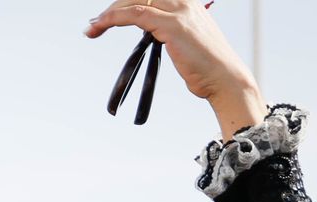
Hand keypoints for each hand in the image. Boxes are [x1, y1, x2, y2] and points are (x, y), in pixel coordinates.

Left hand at [85, 0, 264, 136]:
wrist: (224, 78)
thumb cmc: (206, 67)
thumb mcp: (187, 42)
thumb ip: (170, 31)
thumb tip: (152, 33)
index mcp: (187, 3)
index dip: (127, 2)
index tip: (108, 16)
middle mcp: (184, 1)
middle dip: (114, 7)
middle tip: (95, 24)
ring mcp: (179, 11)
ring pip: (135, 1)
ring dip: (109, 13)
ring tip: (92, 28)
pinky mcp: (172, 25)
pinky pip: (136, 14)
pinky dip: (114, 18)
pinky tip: (100, 25)